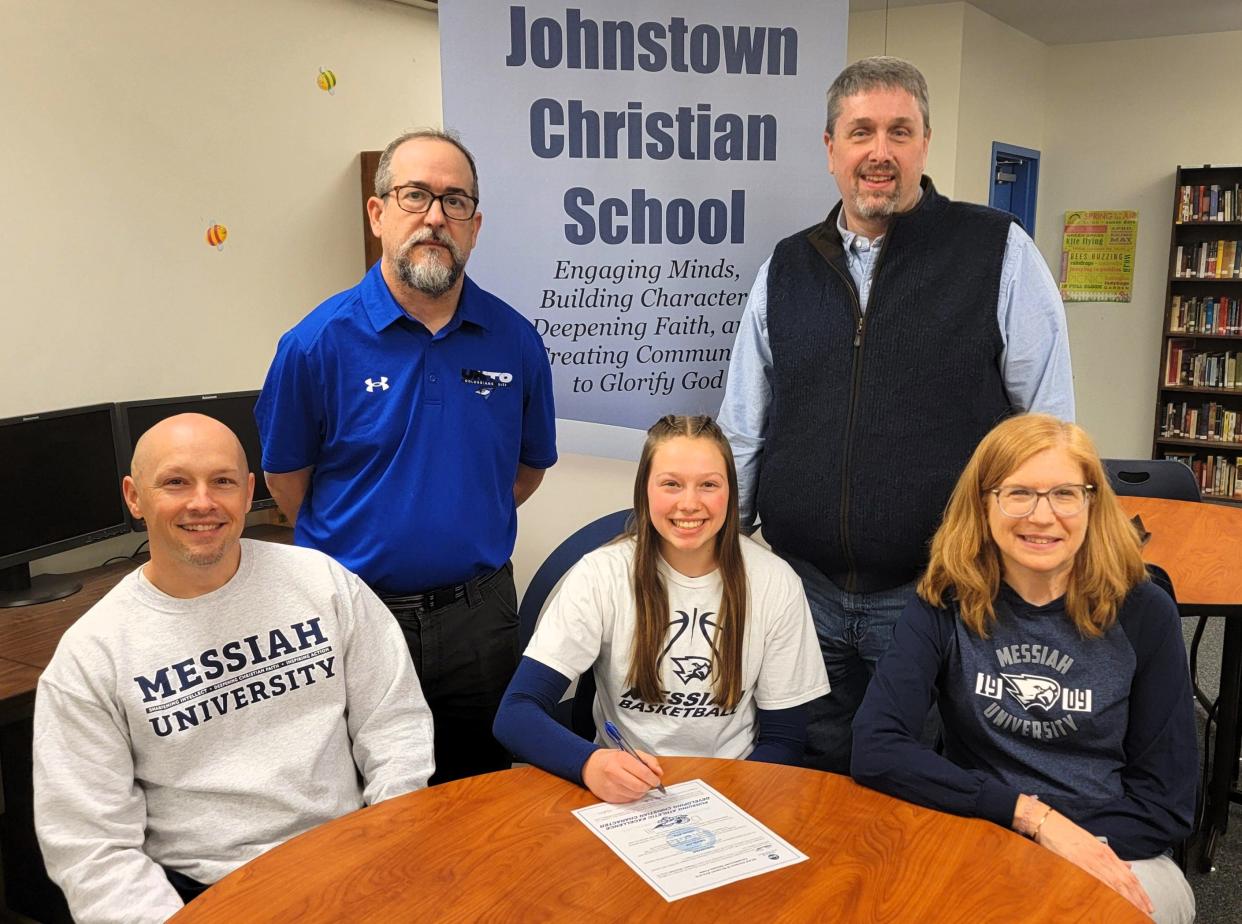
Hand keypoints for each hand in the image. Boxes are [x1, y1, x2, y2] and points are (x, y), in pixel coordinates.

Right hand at [581, 748, 663, 802]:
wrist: (590, 767)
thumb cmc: (612, 759)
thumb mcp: (630, 752)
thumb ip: (648, 760)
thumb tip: (659, 773)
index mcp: (620, 759)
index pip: (643, 773)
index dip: (653, 778)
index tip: (656, 780)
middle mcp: (614, 773)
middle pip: (640, 787)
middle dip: (648, 786)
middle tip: (648, 783)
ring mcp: (610, 787)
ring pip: (635, 795)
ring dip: (640, 791)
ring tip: (636, 784)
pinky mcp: (609, 797)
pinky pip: (628, 800)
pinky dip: (632, 795)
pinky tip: (628, 788)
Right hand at [1035, 810, 1153, 916]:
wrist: (1050, 824)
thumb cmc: (1069, 834)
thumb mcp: (1094, 843)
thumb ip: (1112, 857)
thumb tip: (1128, 866)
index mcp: (1107, 852)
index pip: (1129, 875)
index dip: (1141, 892)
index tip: (1148, 905)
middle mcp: (1103, 857)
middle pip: (1125, 882)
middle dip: (1138, 900)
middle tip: (1146, 914)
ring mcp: (1092, 861)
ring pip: (1115, 884)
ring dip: (1127, 900)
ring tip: (1136, 913)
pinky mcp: (1079, 864)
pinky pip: (1097, 881)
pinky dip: (1108, 893)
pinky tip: (1114, 903)